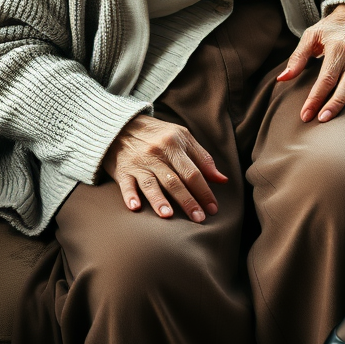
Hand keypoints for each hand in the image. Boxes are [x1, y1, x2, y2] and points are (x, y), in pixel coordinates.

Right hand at [102, 114, 227, 221]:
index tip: (213, 208)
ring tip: (168, 215)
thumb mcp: (183, 137)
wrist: (122, 125)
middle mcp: (157, 153)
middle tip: (199, 219)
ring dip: (159, 200)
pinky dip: (130, 195)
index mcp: (175, 144)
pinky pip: (126, 184)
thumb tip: (222, 180)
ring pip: (151, 183)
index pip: (193, 172)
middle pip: (175, 181)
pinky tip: (135, 207)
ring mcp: (138, 162)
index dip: (205, 191)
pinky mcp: (122, 170)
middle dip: (188, 201)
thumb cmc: (158, 134)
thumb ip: (203, 158)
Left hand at [276, 4, 344, 122]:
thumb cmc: (333, 26)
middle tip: (319, 119)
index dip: (315, 97)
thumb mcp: (312, 35)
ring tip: (336, 119)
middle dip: (331, 104)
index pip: (325, 78)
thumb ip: (298, 57)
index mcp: (336, 48)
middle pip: (342, 85)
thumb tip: (283, 78)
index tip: (305, 114)